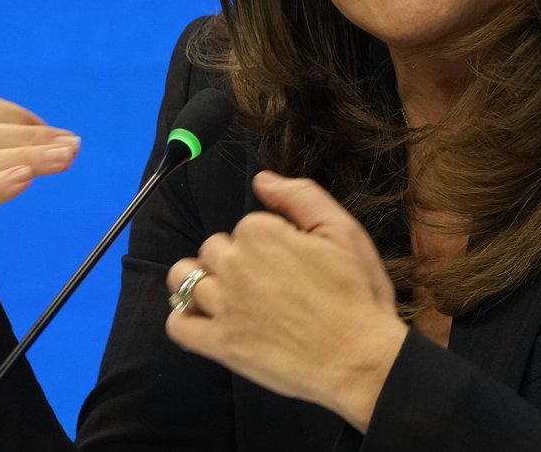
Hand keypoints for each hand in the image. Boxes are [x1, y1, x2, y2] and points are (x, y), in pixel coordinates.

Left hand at [165, 171, 407, 431]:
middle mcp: (234, 264)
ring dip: (200, 282)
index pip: (244, 226)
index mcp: (261, 233)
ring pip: (184, 279)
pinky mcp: (219, 344)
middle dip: (233, 260)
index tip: (290, 262)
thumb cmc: (358, 295)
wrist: (361, 361)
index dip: (267, 241)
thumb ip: (300, 196)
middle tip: (266, 283)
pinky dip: (185, 320)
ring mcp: (223, 305)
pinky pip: (178, 325)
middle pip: (212, 249)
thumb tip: (262, 179)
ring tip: (228, 296)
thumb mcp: (343, 231)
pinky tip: (208, 320)